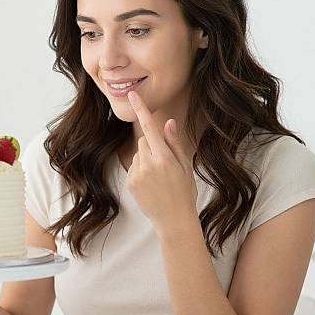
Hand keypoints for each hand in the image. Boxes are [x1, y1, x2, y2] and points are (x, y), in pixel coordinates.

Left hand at [125, 90, 198, 237]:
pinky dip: (140, 170)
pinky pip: (133, 166)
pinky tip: (151, 184)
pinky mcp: (129, 182)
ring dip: (146, 158)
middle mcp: (148, 164)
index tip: (132, 95)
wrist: (173, 220)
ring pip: (138, 153)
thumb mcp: (185, 165)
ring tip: (158, 176)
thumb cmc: (184, 191)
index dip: (141, 109)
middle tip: (165, 162)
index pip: (150, 127)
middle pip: (144, 140)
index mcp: (164, 158)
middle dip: (153, 145)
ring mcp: (136, 174)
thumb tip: (167, 122)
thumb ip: (174, 142)